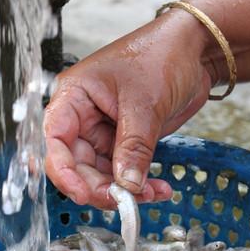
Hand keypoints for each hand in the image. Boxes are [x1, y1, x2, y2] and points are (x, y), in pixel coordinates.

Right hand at [44, 11, 216, 208]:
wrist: (194, 50)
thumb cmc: (162, 55)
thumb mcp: (145, 103)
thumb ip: (133, 147)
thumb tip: (126, 185)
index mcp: (74, 96)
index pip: (55, 141)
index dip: (64, 172)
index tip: (84, 194)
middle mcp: (82, 116)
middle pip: (77, 165)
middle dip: (100, 186)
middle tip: (126, 200)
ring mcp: (103, 131)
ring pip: (101, 174)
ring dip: (124, 190)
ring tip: (153, 194)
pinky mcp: (124, 141)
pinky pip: (124, 171)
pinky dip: (140, 184)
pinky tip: (159, 189)